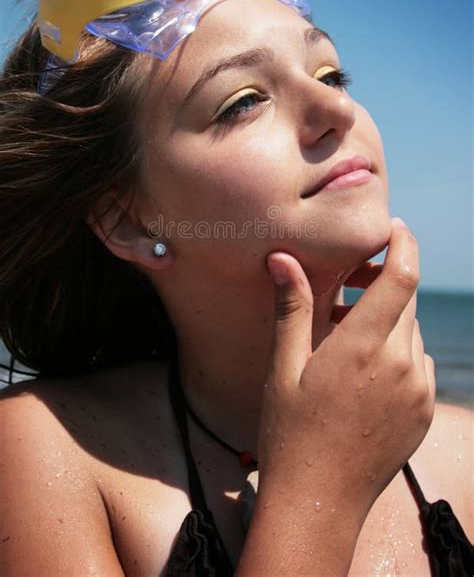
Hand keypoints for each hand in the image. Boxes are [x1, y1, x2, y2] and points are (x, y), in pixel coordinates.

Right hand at [258, 217, 434, 520]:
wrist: (318, 502)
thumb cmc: (290, 433)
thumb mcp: (284, 367)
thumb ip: (292, 308)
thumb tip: (282, 258)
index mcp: (363, 348)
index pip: (402, 278)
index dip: (403, 245)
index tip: (394, 228)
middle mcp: (401, 366)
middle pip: (407, 300)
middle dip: (385, 281)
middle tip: (350, 284)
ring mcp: (418, 392)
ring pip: (412, 332)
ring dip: (388, 320)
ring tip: (346, 334)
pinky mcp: (424, 412)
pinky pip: (420, 363)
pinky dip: (399, 351)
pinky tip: (364, 369)